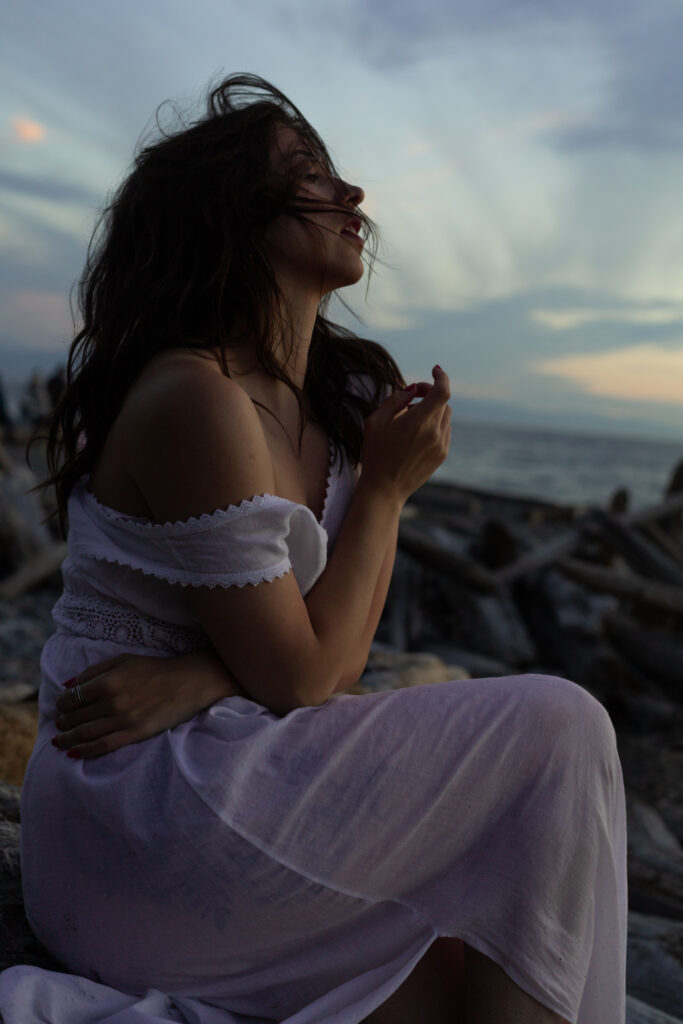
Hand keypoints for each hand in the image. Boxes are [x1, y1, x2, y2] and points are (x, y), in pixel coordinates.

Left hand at [52, 650, 244, 758]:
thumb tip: (68, 685)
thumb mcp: (123, 659)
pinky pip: (104, 746)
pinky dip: (86, 751)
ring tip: (60, 741)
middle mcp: (113, 702)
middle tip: (59, 725)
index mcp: (108, 681)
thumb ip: (94, 671)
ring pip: (86, 733)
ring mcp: (124, 719)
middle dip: (63, 722)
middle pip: (77, 717)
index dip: (62, 704)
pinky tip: (74, 754)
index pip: (73, 697)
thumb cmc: (155, 669)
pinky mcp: (135, 733)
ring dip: (68, 739)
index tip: (62, 706)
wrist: (188, 682)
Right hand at [360, 365, 450, 504]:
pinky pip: (445, 431)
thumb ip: (395, 400)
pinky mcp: (442, 455)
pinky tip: (416, 433)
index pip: (442, 391)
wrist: (384, 489)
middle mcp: (435, 432)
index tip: (435, 369)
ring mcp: (441, 445)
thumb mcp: (376, 421)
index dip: (441, 377)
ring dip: (432, 410)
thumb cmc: (376, 454)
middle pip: (442, 402)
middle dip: (429, 394)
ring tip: (411, 417)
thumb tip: (412, 389)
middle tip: (411, 397)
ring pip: (445, 416)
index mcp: (419, 421)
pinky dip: (435, 424)